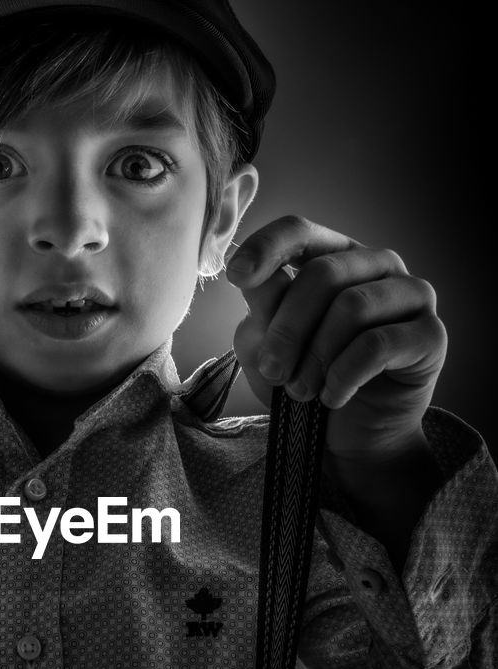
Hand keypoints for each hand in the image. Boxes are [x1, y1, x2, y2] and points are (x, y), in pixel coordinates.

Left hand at [227, 216, 447, 461]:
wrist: (349, 438)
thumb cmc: (306, 382)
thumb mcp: (266, 346)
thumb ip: (262, 308)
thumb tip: (253, 278)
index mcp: (333, 257)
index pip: (300, 231)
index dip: (266, 247)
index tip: (236, 276)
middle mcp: (376, 265)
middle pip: (323, 275)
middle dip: (287, 329)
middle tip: (273, 372)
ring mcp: (410, 294)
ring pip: (352, 307)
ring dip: (316, 357)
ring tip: (301, 391)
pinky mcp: (431, 334)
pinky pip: (378, 344)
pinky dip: (344, 376)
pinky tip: (333, 397)